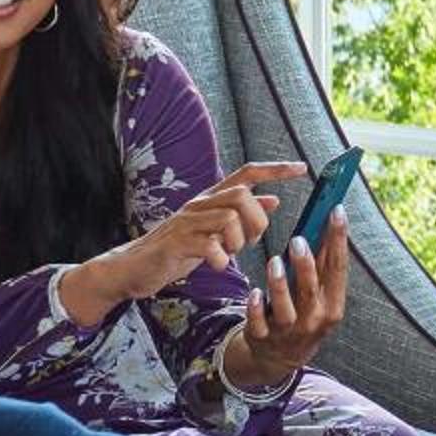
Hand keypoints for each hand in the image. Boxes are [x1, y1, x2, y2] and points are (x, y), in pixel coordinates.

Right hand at [61, 163, 306, 323]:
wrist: (133, 267)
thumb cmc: (177, 248)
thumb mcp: (213, 230)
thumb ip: (242, 216)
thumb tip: (274, 200)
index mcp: (211, 199)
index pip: (247, 173)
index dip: (276, 169)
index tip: (302, 168)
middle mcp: (200, 204)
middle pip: (242, 194)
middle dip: (257, 220)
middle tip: (250, 242)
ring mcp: (186, 222)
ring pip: (228, 217)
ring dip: (238, 241)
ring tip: (229, 254)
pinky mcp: (176, 243)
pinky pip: (209, 246)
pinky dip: (220, 258)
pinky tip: (217, 265)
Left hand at [219, 218, 348, 393]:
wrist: (281, 357)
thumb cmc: (304, 314)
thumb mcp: (320, 295)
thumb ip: (322, 264)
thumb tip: (327, 220)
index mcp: (332, 306)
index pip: (339, 269)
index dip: (339, 239)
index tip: (337, 211)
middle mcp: (313, 320)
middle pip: (311, 289)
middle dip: (305, 264)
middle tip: (297, 240)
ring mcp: (287, 331)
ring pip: (284, 307)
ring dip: (279, 282)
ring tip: (274, 260)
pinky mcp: (263, 336)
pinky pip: (258, 322)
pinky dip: (255, 307)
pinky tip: (254, 292)